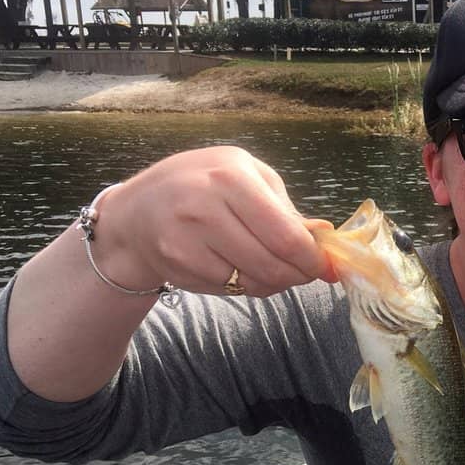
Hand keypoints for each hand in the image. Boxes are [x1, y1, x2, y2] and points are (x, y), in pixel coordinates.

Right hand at [90, 146, 337, 296]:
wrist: (138, 208)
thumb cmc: (204, 184)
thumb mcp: (246, 175)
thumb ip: (286, 208)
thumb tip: (324, 237)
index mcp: (230, 177)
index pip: (286, 236)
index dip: (312, 259)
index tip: (326, 266)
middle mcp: (205, 208)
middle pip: (272, 265)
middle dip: (299, 275)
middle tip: (307, 272)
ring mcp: (187, 241)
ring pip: (252, 283)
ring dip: (275, 282)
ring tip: (275, 266)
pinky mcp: (178, 267)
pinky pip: (230, 289)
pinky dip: (246, 285)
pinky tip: (241, 267)